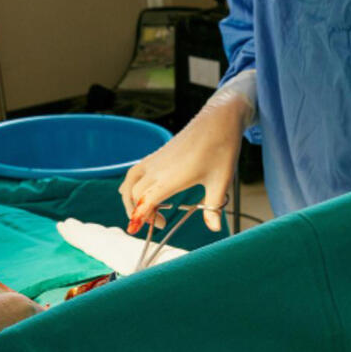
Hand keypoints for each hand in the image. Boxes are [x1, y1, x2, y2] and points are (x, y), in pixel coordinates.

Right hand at [120, 101, 245, 235]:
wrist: (218, 120)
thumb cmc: (221, 149)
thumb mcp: (221, 182)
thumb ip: (213, 207)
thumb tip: (214, 228)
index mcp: (171, 177)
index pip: (144, 201)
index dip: (140, 218)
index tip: (143, 230)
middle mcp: (157, 168)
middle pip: (133, 195)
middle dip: (140, 213)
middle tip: (161, 223)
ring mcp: (154, 160)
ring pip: (129, 182)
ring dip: (130, 199)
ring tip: (145, 211)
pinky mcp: (156, 155)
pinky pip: (134, 172)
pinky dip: (132, 186)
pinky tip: (143, 194)